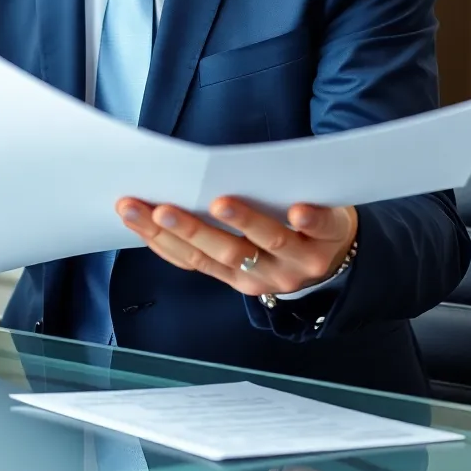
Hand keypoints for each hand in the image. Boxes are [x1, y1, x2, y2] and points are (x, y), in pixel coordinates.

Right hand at [115, 195, 357, 298]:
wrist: (342, 254)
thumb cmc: (278, 238)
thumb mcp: (243, 247)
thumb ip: (210, 230)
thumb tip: (160, 196)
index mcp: (237, 274)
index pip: (190, 258)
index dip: (157, 236)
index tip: (128, 209)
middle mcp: (266, 273)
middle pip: (224, 252)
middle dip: (189, 229)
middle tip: (160, 207)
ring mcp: (300, 259)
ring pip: (269, 242)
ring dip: (243, 222)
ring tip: (219, 202)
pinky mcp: (331, 236)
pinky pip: (322, 228)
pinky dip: (311, 219)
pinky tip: (297, 209)